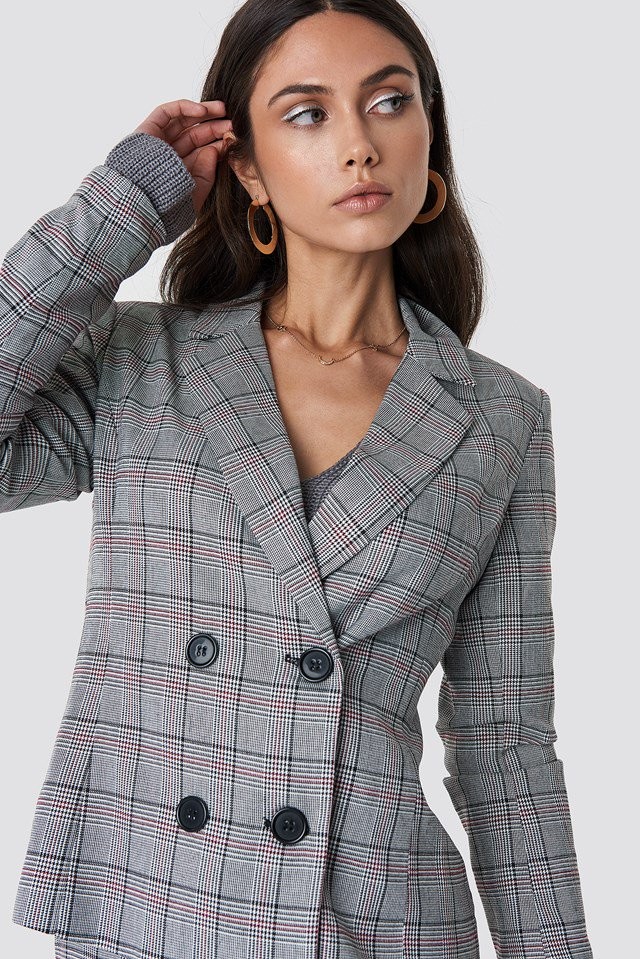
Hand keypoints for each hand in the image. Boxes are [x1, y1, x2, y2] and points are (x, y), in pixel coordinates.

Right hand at [133, 99, 233, 214]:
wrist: (141, 203)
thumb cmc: (167, 205)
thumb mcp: (194, 191)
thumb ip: (206, 172)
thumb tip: (214, 149)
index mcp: (179, 170)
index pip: (201, 152)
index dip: (217, 143)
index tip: (234, 139)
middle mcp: (168, 155)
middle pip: (193, 135)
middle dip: (213, 127)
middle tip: (232, 123)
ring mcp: (157, 142)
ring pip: (182, 121)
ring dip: (203, 113)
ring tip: (223, 109)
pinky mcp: (146, 130)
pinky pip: (166, 113)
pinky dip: (184, 108)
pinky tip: (203, 111)